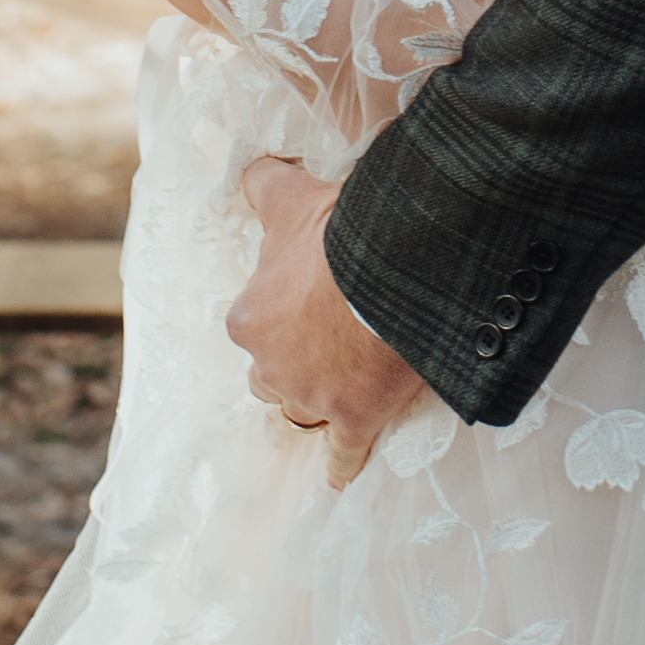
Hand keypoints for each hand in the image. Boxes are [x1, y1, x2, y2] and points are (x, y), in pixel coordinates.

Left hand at [226, 157, 433, 483]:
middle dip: (292, 368)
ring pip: (302, 413)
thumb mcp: (293, 196)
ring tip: (341, 392)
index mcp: (249, 319)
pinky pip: (342, 456)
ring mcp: (312, 398)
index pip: (256, 328)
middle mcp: (270, 365)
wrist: (394, 268)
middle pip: (272, 379)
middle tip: (328, 348)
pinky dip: (341, 466)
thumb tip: (250, 168)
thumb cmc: (339, 232)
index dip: (284, 318)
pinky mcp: (354, 420)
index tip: (310, 307)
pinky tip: (338, 477)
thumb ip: (264, 183)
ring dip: (315, 407)